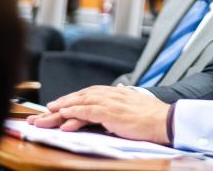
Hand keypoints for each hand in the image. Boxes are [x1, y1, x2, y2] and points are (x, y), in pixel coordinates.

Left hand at [27, 85, 171, 143]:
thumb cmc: (154, 117)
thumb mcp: (136, 107)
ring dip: (62, 108)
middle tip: (47, 109)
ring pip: (81, 102)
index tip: (62, 103)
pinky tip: (63, 118)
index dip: (75, 97)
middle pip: (82, 96)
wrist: (165, 120)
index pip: (91, 92)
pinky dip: (74, 113)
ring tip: (48, 114)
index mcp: (118, 93)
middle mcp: (112, 94)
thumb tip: (116, 110)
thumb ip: (123, 105)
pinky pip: (88, 112)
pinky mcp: (111, 113)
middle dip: (63, 102)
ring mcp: (111, 103)